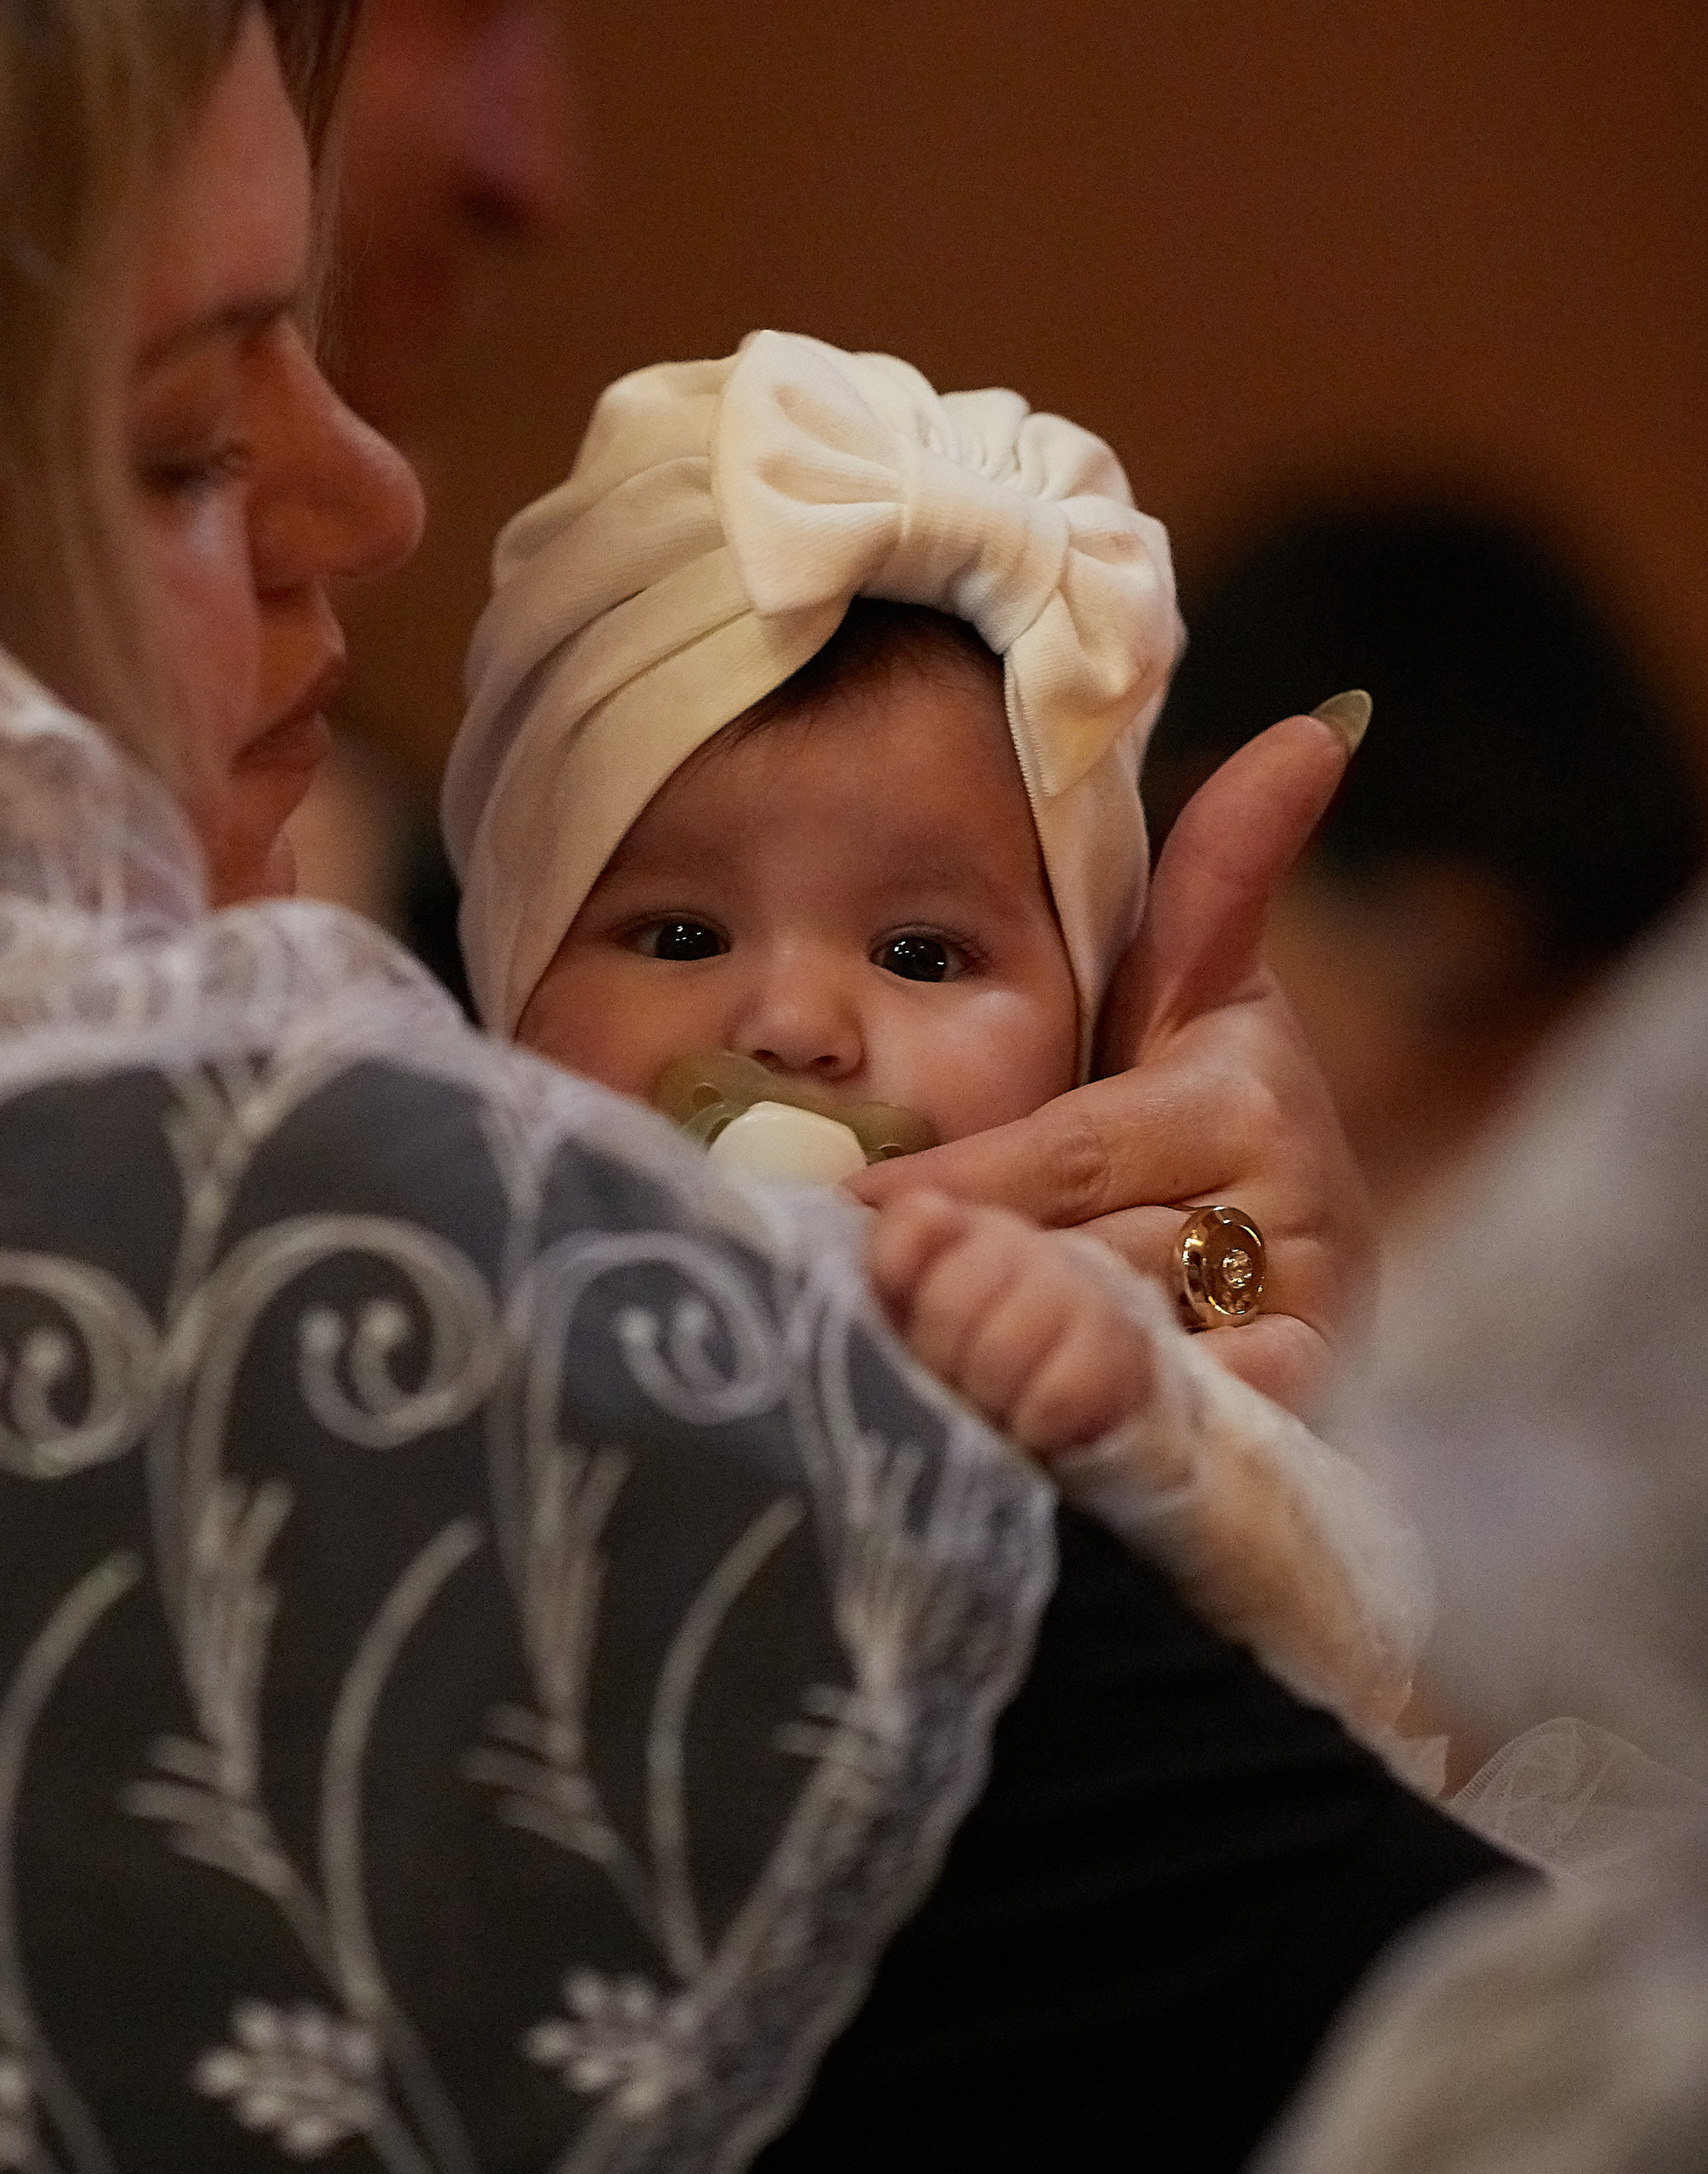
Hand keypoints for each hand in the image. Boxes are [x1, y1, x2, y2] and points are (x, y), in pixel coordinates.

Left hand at [850, 713, 1375, 1411]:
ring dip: (1013, 1373)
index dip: (954, 1193)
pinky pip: (1189, 1434)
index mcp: (1247, 1089)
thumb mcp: (1193, 993)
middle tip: (865, 1306)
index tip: (852, 1218)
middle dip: (971, 1288)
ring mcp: (1303, 1322)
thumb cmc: (1199, 1114)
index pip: (1063, 1153)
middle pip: (1083, 1262)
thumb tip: (1321, 727)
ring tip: (910, 1383)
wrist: (1294, 1265)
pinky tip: (1022, 1446)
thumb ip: (1215, 882)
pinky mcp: (1303, 1414)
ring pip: (1121, 1353)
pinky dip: (1109, 1438)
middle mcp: (1292, 1208)